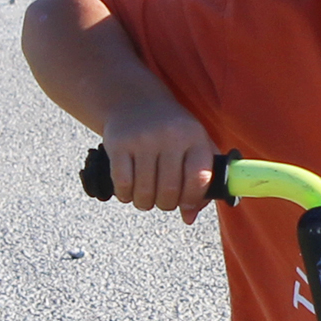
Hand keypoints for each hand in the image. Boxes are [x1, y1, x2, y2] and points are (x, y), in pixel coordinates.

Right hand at [102, 102, 221, 222]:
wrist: (136, 103)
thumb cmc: (172, 132)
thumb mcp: (194, 146)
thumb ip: (201, 182)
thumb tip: (189, 217)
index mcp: (194, 136)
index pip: (200, 178)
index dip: (193, 199)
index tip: (185, 205)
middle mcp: (170, 135)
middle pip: (170, 190)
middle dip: (166, 204)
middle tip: (162, 201)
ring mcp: (143, 138)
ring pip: (145, 191)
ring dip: (144, 203)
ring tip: (145, 198)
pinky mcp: (119, 143)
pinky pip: (122, 183)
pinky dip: (125, 195)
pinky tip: (128, 191)